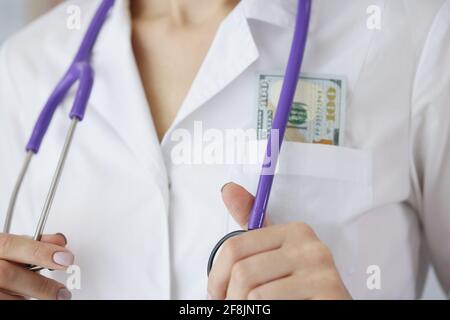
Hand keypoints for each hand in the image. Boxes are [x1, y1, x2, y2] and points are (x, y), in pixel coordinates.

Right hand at [0, 233, 73, 299]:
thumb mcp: (11, 247)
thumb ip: (34, 244)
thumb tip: (60, 242)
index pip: (12, 245)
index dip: (40, 252)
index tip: (66, 259)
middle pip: (8, 275)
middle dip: (40, 285)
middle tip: (62, 293)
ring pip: (4, 296)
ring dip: (28, 298)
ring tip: (46, 297)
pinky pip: (3, 304)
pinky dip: (17, 302)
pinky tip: (25, 299)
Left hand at [208, 183, 351, 299]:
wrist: (332, 312)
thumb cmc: (298, 290)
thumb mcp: (273, 256)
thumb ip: (252, 226)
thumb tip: (229, 188)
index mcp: (296, 231)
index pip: (234, 248)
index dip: (217, 277)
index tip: (218, 294)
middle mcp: (312, 248)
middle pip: (242, 272)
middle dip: (231, 298)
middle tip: (235, 307)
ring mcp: (323, 273)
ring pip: (254, 294)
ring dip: (245, 309)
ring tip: (254, 312)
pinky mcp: (329, 295)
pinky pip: (273, 305)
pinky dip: (265, 315)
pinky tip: (275, 312)